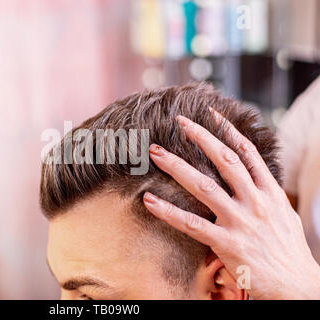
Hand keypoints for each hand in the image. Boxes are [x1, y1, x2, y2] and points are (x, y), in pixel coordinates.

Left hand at [143, 110, 319, 299]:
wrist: (298, 285)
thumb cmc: (288, 250)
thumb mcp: (284, 213)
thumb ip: (266, 192)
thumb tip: (251, 174)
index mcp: (269, 192)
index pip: (247, 153)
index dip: (228, 130)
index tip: (210, 113)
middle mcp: (255, 201)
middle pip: (224, 161)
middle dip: (200, 137)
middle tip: (178, 122)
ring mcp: (240, 222)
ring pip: (203, 186)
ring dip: (177, 167)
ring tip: (156, 153)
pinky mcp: (227, 243)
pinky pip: (191, 224)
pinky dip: (168, 211)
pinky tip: (150, 201)